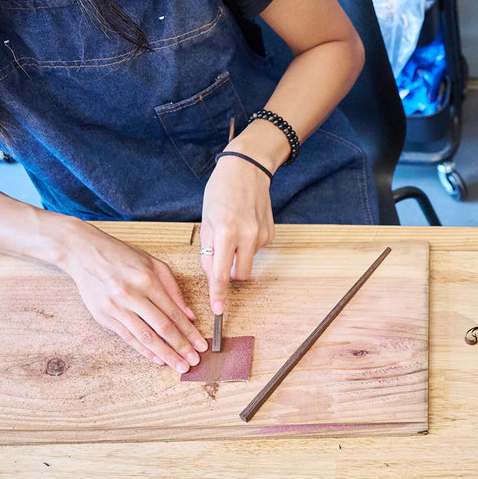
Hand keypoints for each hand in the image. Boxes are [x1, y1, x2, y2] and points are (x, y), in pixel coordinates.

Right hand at [61, 228, 205, 370]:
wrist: (84, 252)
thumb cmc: (122, 256)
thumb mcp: (153, 264)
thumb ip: (173, 289)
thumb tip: (190, 315)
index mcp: (147, 280)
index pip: (174, 313)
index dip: (189, 332)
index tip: (201, 345)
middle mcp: (131, 295)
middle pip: (162, 327)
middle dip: (181, 347)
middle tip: (193, 362)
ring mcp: (116, 307)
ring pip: (145, 336)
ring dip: (165, 354)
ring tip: (179, 365)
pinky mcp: (104, 316)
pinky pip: (128, 337)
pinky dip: (144, 350)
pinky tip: (157, 359)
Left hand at [201, 154, 275, 314]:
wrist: (247, 169)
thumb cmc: (221, 191)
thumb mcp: (206, 220)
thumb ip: (209, 249)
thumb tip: (213, 275)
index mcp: (226, 232)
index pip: (220, 273)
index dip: (218, 293)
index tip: (218, 309)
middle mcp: (246, 236)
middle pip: (240, 275)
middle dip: (230, 274)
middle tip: (222, 258)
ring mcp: (261, 236)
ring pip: (248, 262)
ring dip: (238, 255)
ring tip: (233, 230)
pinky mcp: (271, 234)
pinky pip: (256, 250)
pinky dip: (248, 244)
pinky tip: (245, 224)